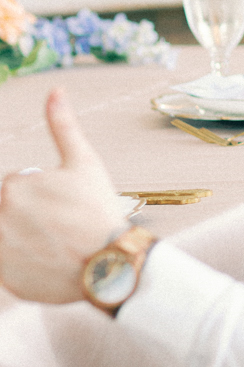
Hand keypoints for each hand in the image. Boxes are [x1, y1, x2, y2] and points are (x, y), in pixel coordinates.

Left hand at [0, 89, 127, 304]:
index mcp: (13, 186)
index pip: (17, 188)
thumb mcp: (84, 162)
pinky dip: (20, 265)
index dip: (42, 197)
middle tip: (60, 228)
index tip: (64, 208)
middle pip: (8, 212)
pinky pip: (5, 266)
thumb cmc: (98, 211)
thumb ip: (63, 125)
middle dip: (29, 218)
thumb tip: (56, 89)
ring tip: (52, 247)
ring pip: (6, 236)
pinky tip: (45, 264)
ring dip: (22, 239)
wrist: (110, 265)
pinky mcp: (2, 277)